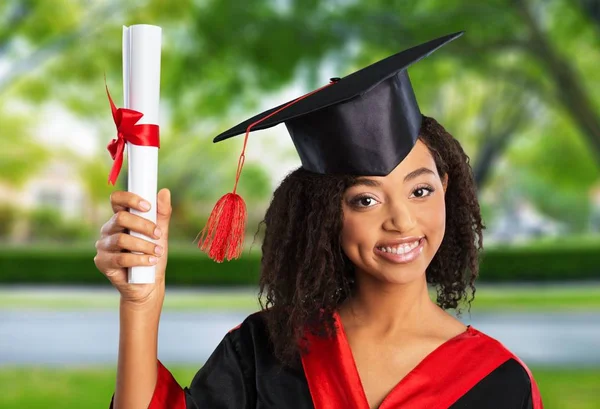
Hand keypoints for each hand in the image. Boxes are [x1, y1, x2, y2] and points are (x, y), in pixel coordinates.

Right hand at [94, 188, 171, 305]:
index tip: (148, 207)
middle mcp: (109, 230)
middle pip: (121, 218)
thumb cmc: (152, 255)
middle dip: (143, 225)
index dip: (130, 199)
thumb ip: (161, 214)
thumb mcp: (160, 233)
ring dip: (143, 245)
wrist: (148, 284)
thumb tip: (165, 191)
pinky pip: (120, 258)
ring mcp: (103, 246)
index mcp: (120, 219)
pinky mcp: (102, 262)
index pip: (117, 200)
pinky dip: (139, 259)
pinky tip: (150, 261)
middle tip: (158, 235)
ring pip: (121, 239)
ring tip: (157, 252)